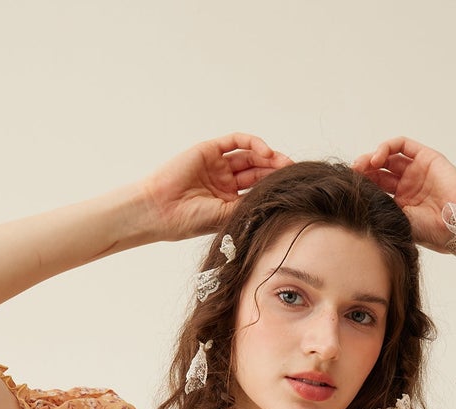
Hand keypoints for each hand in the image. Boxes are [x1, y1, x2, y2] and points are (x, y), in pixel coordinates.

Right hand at [138, 133, 293, 242]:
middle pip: (257, 171)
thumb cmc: (188, 220)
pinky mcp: (210, 149)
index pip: (257, 189)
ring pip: (250, 155)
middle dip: (276, 170)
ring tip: (284, 163)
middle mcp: (225, 181)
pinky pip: (236, 141)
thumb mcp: (226, 216)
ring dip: (268, 157)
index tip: (293, 189)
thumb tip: (276, 202)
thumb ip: (248, 205)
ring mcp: (218, 165)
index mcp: (229, 201)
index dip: (275, 187)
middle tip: (294, 173)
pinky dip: (252, 143)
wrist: (161, 209)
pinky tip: (266, 152)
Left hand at [351, 137, 455, 253]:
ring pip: (389, 157)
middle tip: (353, 174)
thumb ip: (382, 210)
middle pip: (380, 171)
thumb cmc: (434, 232)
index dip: (363, 185)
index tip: (350, 188)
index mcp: (402, 204)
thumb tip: (356, 204)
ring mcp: (418, 171)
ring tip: (362, 166)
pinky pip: (403, 145)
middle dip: (364, 171)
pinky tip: (377, 158)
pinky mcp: (427, 157)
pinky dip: (387, 147)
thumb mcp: (400, 223)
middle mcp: (409, 186)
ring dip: (372, 158)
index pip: (377, 188)